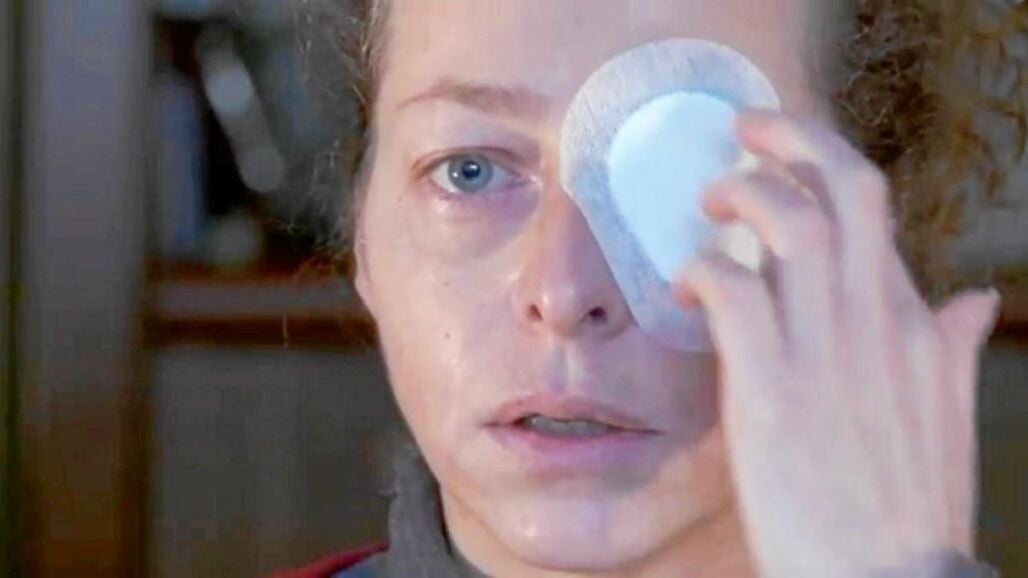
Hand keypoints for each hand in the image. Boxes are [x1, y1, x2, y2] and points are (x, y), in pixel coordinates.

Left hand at [674, 110, 1000, 577]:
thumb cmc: (904, 504)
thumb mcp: (947, 420)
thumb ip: (951, 350)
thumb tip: (974, 299)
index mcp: (910, 325)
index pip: (873, 209)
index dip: (823, 166)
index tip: (784, 161)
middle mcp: (873, 322)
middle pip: (843, 189)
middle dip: (791, 140)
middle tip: (745, 133)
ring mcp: (824, 353)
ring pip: (788, 225)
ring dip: (741, 195)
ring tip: (708, 203)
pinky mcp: (770, 390)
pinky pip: (734, 291)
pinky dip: (702, 268)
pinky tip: (685, 281)